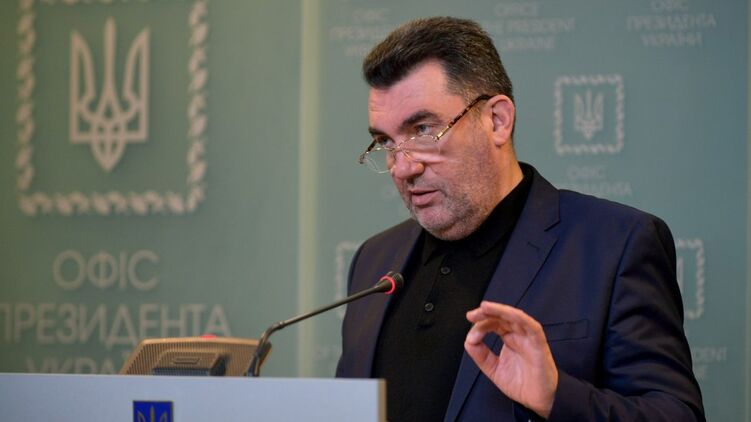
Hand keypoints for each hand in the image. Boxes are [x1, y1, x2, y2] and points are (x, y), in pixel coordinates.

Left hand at [465, 301, 557, 417]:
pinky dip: (521, 318)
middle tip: (472, 315)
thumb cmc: (520, 384)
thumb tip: (469, 340)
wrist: (537, 401)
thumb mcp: (493, 368)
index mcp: (509, 338)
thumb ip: (480, 354)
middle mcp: (519, 335)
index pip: (494, 323)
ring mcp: (529, 338)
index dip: (481, 323)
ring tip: (485, 308)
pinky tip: (509, 314)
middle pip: (503, 317)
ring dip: (501, 310)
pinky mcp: (539, 345)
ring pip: (516, 317)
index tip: (470, 332)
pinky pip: (532, 327)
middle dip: (487, 313)